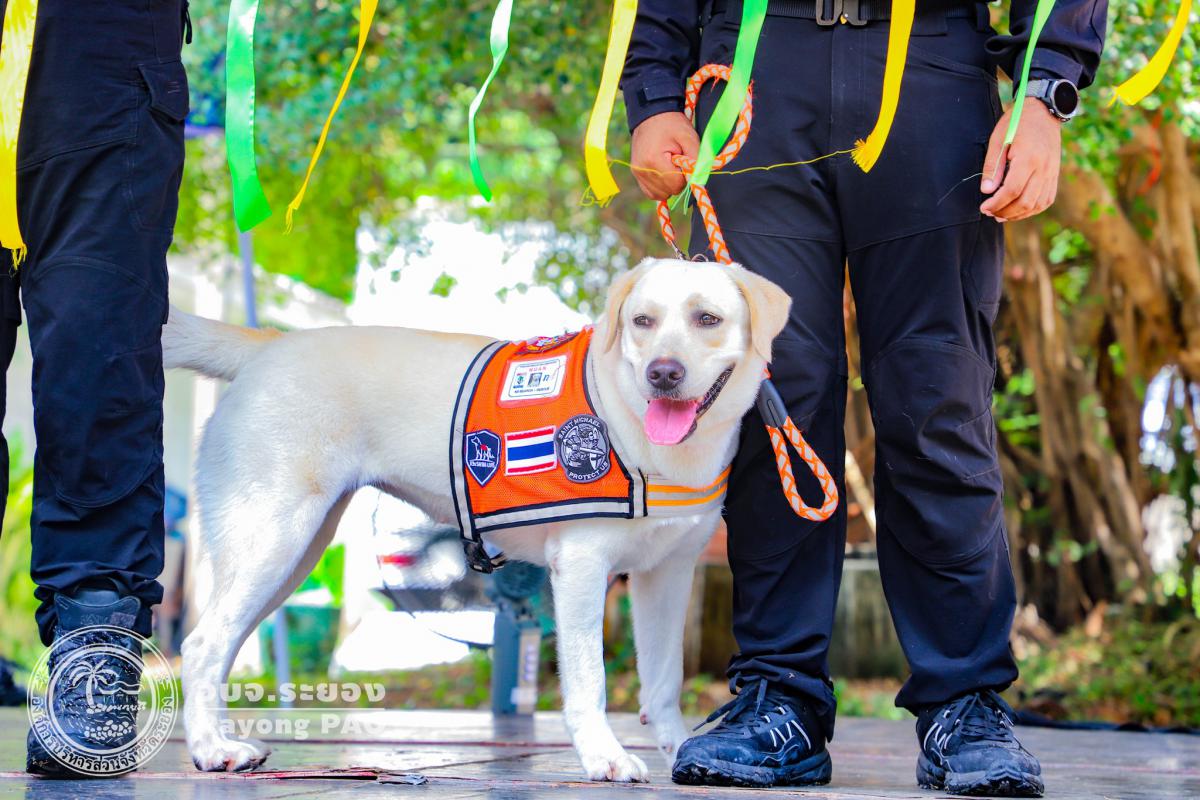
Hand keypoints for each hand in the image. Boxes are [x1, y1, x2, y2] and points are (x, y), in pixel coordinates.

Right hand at [630, 112, 699, 200]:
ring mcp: (637, 173)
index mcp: (653, 161)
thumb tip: (699, 180)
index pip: (676, 184)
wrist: (651, 113)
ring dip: (669, 184)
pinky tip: (664, 172)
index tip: (684, 160)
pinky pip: (652, 193)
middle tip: (677, 160)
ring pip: (661, 195)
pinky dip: (661, 187)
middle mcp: (642, 170)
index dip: (685, 175)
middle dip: (678, 179)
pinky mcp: (636, 174)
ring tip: (669, 164)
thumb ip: (696, 160)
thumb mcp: (688, 137)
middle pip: (669, 191)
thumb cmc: (671, 124)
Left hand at [980, 98, 1061, 221]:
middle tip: (989, 213)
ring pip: (1038, 204)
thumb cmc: (1017, 122)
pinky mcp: (1055, 174)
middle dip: (1005, 212)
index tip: (983, 207)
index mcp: (1029, 158)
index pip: (1012, 191)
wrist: (1044, 111)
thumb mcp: (998, 139)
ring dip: (1018, 214)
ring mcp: (1052, 172)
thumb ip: (992, 166)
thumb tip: (986, 191)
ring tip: (1001, 215)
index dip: (996, 203)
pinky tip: (1019, 210)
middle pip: (1025, 202)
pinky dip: (1033, 209)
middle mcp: (1044, 168)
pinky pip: (1047, 199)